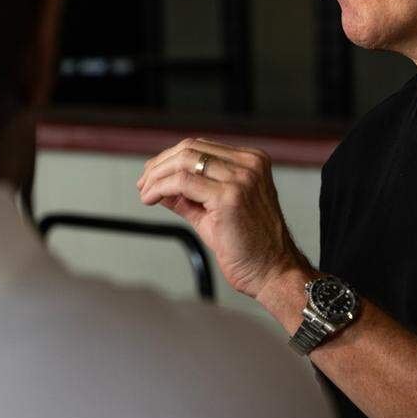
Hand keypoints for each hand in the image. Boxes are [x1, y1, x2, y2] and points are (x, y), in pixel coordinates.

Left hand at [137, 138, 307, 298]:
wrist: (273, 271)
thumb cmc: (250, 246)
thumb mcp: (214, 212)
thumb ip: (189, 196)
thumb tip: (159, 187)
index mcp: (252, 161)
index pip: (201, 146)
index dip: (170, 159)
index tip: (152, 176)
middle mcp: (249, 164)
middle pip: (190, 148)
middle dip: (159, 165)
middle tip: (143, 184)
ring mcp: (242, 178)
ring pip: (184, 161)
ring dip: (156, 176)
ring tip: (146, 193)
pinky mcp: (229, 197)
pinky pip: (182, 182)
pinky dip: (160, 188)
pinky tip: (152, 199)